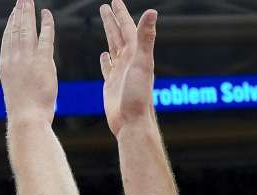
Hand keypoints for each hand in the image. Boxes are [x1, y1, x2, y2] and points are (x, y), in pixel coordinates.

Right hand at [0, 0, 57, 125]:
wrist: (26, 117)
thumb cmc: (25, 111)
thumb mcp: (17, 90)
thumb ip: (20, 77)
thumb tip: (26, 74)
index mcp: (5, 65)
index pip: (7, 39)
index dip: (10, 24)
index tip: (14, 13)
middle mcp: (14, 59)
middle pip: (15, 30)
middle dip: (18, 13)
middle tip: (22, 0)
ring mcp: (27, 59)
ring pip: (27, 30)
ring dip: (28, 13)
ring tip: (29, 1)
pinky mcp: (42, 62)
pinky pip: (45, 38)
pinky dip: (46, 25)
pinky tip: (47, 14)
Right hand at [98, 0, 157, 136]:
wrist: (132, 121)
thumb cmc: (138, 95)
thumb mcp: (143, 63)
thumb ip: (146, 37)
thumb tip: (152, 11)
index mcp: (137, 55)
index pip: (128, 29)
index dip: (122, 14)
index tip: (115, 0)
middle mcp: (130, 62)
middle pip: (120, 35)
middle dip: (114, 20)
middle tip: (106, 6)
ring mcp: (121, 73)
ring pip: (114, 48)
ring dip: (109, 35)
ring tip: (105, 24)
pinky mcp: (112, 84)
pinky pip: (108, 67)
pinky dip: (105, 59)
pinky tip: (104, 55)